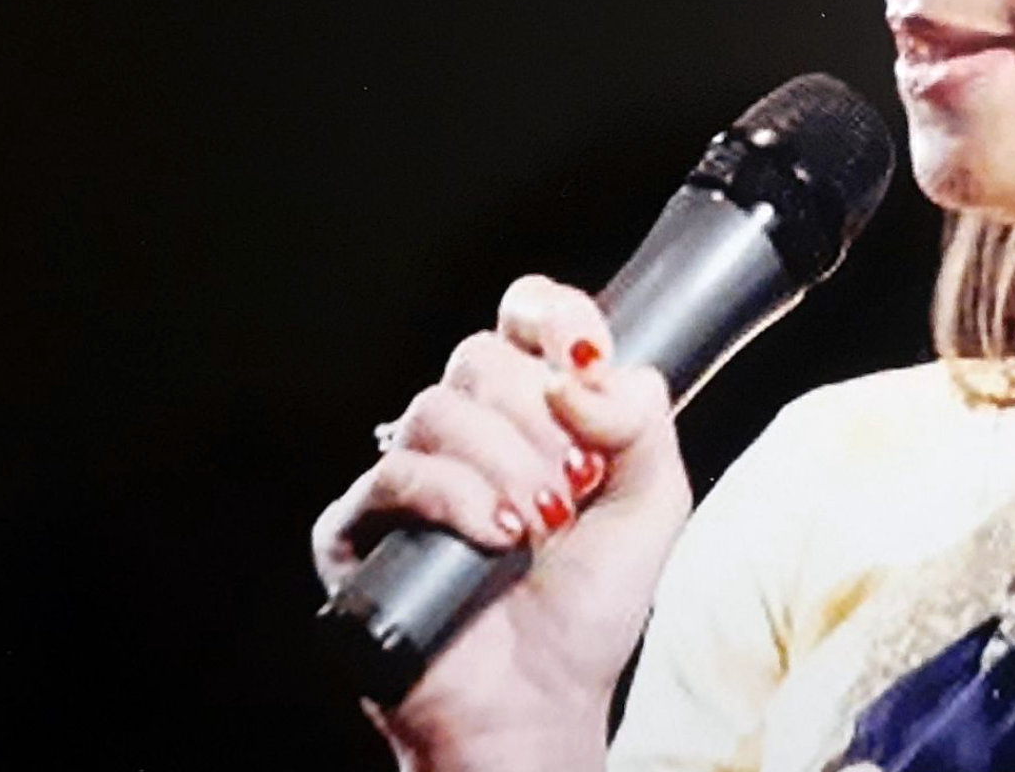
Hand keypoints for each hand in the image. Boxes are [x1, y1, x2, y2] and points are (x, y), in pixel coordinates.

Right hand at [313, 276, 692, 771]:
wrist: (543, 699)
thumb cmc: (590, 604)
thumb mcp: (654, 498)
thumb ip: (641, 416)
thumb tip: (578, 373)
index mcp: (533, 408)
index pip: (525, 314)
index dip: (553, 316)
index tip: (586, 356)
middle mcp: (467, 430)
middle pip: (482, 356)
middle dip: (542, 420)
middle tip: (575, 486)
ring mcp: (410, 474)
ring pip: (439, 409)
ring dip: (507, 466)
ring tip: (539, 527)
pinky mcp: (360, 527)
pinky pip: (397, 473)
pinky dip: (458, 498)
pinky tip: (497, 537)